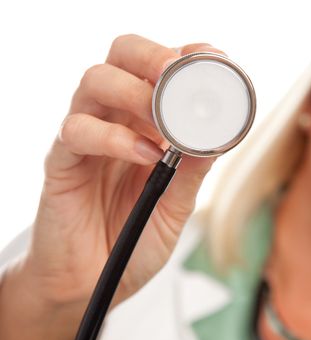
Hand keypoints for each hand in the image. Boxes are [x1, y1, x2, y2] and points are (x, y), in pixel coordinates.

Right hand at [26, 35, 224, 308]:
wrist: (96, 282)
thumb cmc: (136, 238)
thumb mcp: (177, 206)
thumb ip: (193, 172)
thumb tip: (217, 134)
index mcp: (147, 124)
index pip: (159, 69)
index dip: (185, 55)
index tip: (212, 58)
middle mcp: (116, 120)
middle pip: (122, 56)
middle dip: (153, 57)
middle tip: (176, 75)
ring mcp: (88, 138)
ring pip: (95, 81)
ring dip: (134, 92)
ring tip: (162, 124)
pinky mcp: (63, 162)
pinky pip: (77, 131)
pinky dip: (115, 137)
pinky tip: (145, 157)